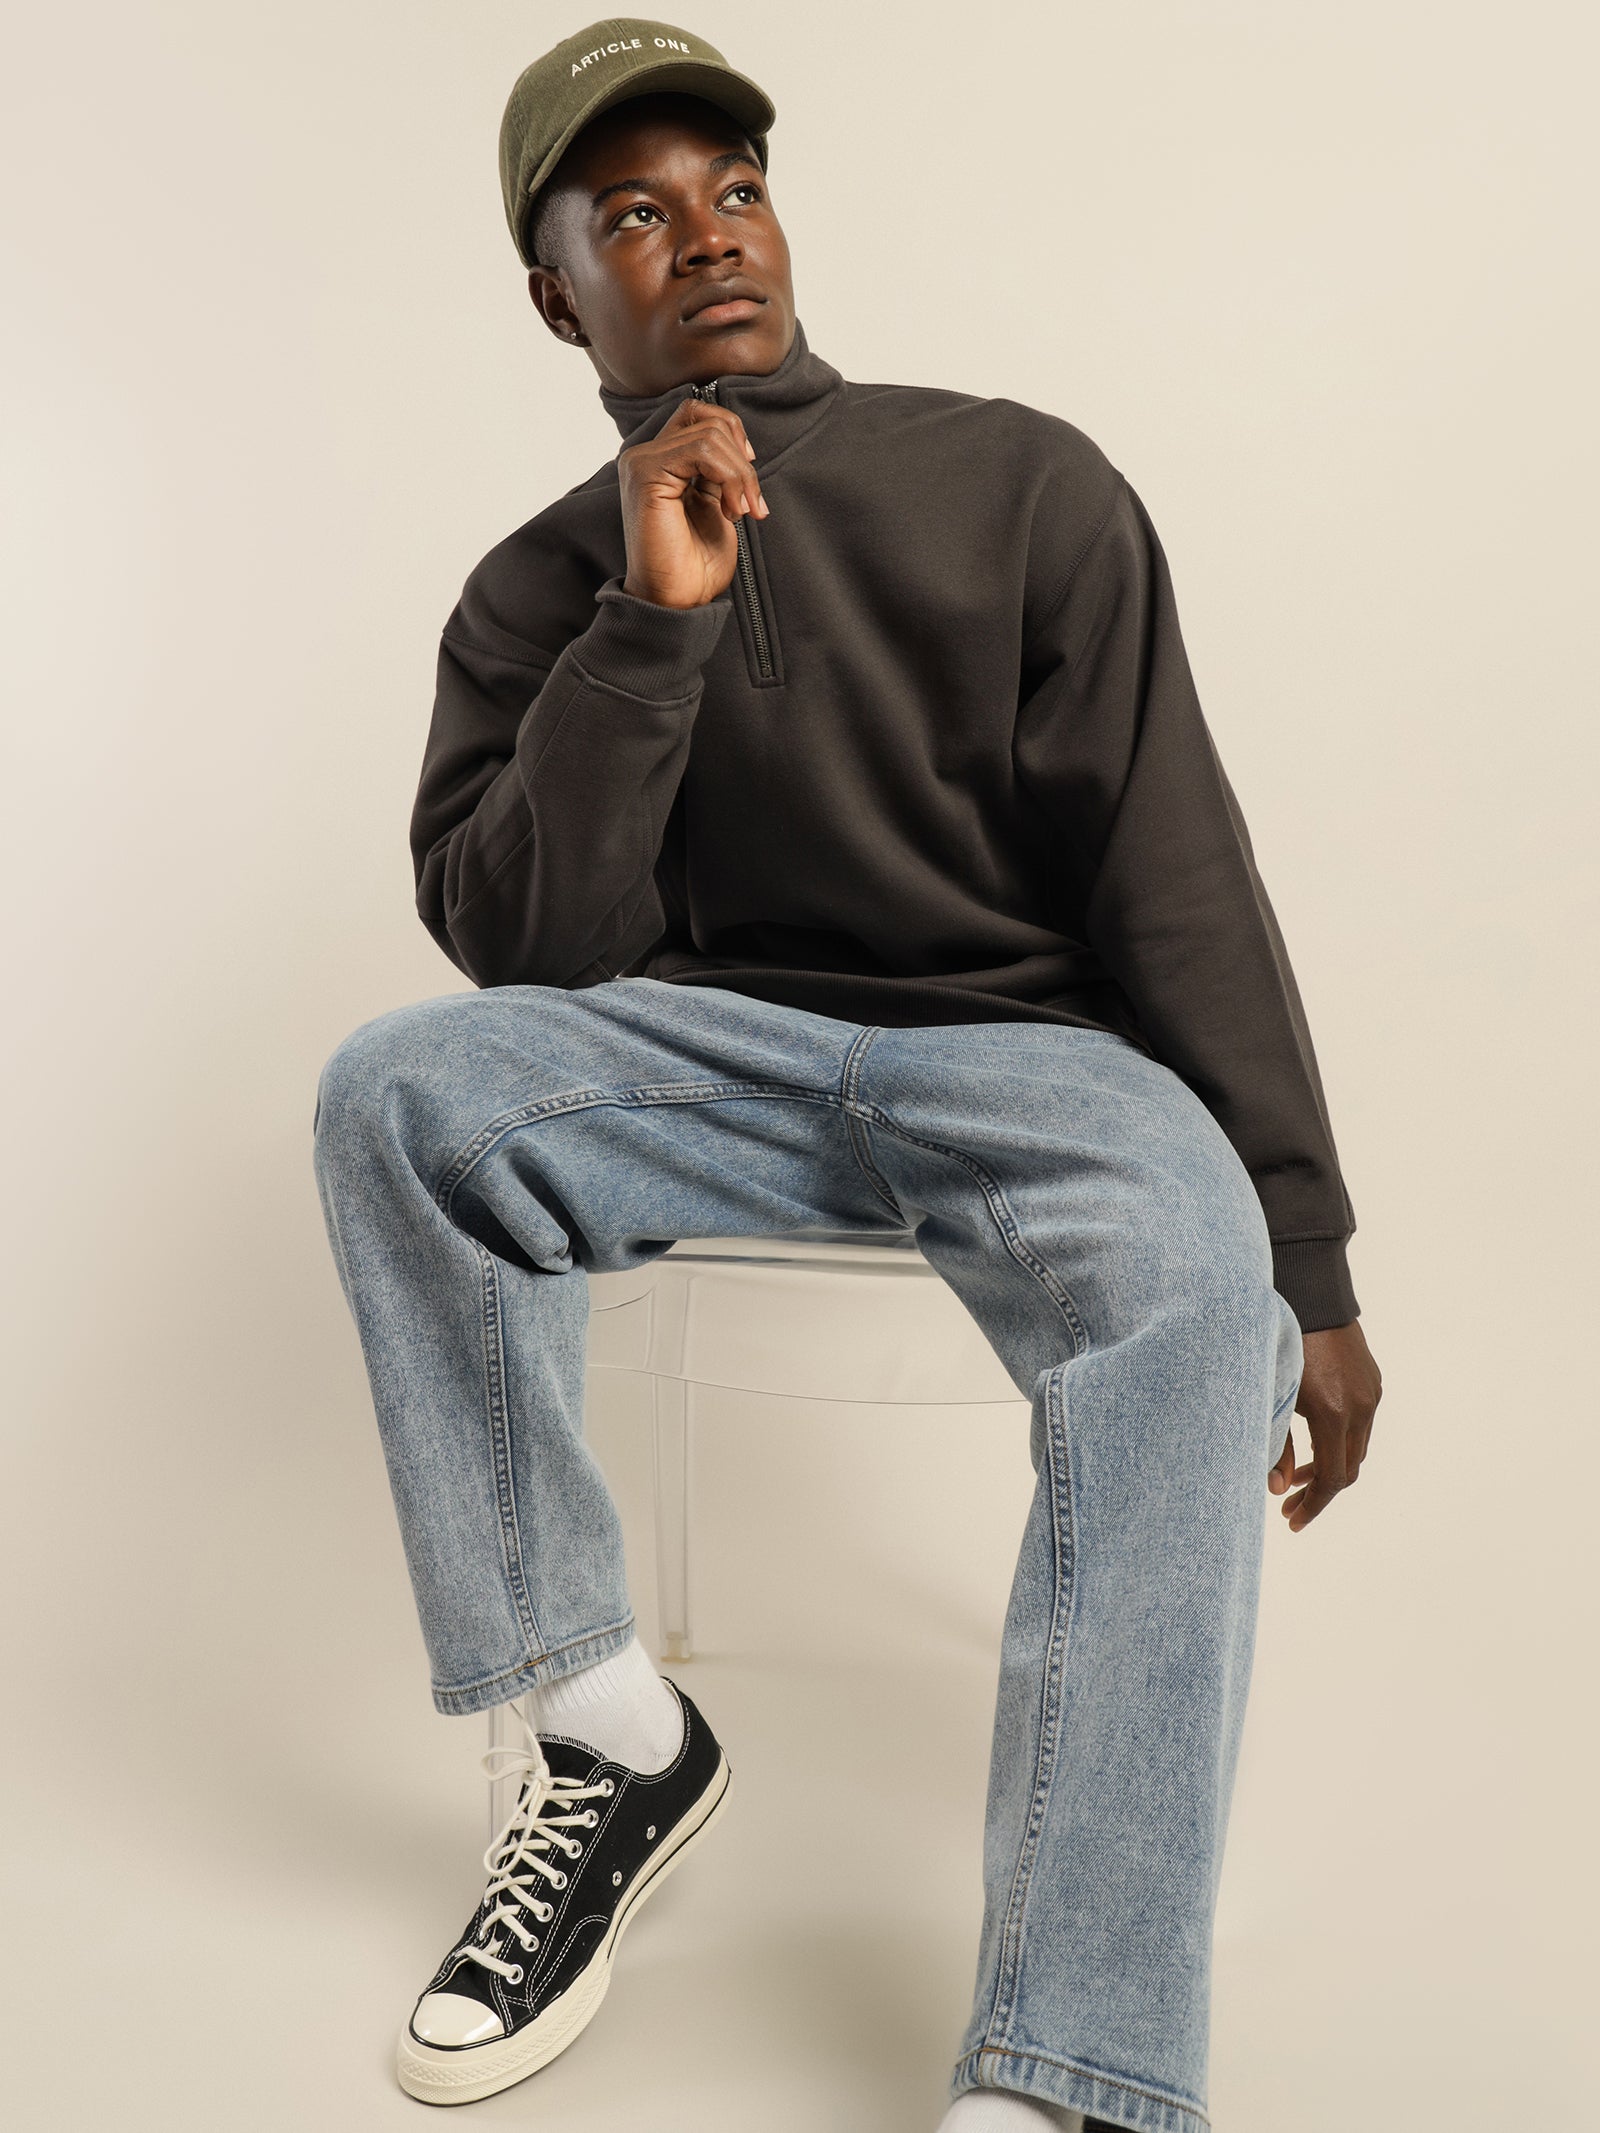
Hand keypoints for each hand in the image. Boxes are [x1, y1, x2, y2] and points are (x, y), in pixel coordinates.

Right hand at [617, 398, 767, 609]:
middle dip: (742, 462)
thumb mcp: (715, 504)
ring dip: (740, 475)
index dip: (732, 433)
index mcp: (659, 461)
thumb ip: (718, 470)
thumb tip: (738, 441)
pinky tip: (729, 511)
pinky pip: (702, 450)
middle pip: (709, 421)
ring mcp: (641, 462)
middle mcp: (644, 456)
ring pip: (711, 434)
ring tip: (738, 513)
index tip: (747, 476)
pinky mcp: (646, 474)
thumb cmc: (695, 564)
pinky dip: (730, 478)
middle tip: (750, 506)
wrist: (677, 601)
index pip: (697, 413)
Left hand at [1269, 1319, 1381, 1530]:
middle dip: (1320, 1492)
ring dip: (1331, 1466)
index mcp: (1333, 1412)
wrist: (1309, 1292)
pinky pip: (1362, 1423)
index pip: (1333, 1479)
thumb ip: (1274, 1444)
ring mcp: (1370, 1392)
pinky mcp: (1372, 1380)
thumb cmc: (1277, 1341)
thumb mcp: (1270, 1393)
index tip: (1292, 1521)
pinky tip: (1316, 1441)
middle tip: (1289, 1505)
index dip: (1313, 1505)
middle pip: (1349, 1469)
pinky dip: (1341, 1441)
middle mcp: (1361, 1406)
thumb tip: (1277, 1490)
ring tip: (1297, 1477)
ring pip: (1357, 1447)